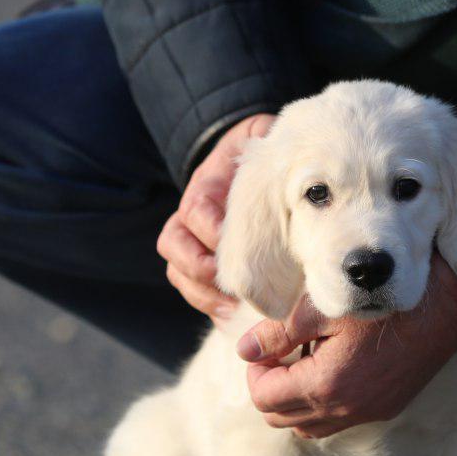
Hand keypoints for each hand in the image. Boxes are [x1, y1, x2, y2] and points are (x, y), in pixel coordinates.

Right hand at [158, 114, 275, 319]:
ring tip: (230, 307)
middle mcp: (191, 215)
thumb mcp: (261, 138)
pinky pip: (190, 287)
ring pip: (177, 270)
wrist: (248, 160)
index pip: (196, 210)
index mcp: (206, 187)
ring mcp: (192, 239)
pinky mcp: (202, 261)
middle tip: (234, 286)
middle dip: (201, 269)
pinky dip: (207, 304)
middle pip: (175, 246)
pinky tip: (231, 317)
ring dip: (200, 292)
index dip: (212, 230)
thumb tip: (281, 143)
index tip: (235, 244)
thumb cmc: (261, 152)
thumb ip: (268, 139)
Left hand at [236, 255, 456, 438]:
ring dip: (295, 401)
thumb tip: (244, 351)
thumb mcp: (324, 306)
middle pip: (281, 419)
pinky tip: (332, 367)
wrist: (446, 306)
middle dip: (270, 389)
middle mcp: (345, 409)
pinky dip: (323, 404)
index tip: (263, 347)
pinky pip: (338, 422)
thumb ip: (278, 333)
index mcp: (325, 384)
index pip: (264, 398)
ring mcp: (367, 413)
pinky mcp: (385, 409)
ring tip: (303, 362)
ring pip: (309, 428)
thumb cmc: (384, 299)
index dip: (254, 372)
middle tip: (278, 355)